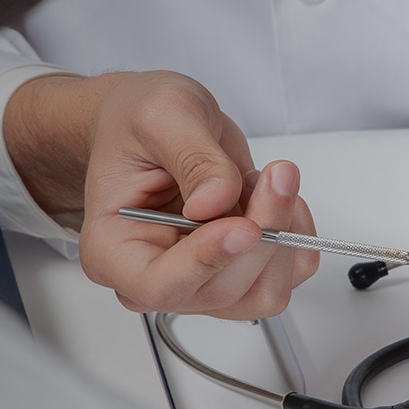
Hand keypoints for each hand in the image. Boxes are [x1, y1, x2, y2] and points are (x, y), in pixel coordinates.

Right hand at [4, 71, 317, 318]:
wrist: (154, 128)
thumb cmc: (137, 125)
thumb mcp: (161, 116)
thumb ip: (193, 158)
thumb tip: (217, 200)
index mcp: (112, 250)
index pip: (158, 285)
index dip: (206, 263)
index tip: (243, 226)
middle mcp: (156, 276)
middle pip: (220, 290)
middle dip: (262, 233)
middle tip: (277, 175)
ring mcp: (202, 279)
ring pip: (261, 292)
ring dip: (282, 233)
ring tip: (264, 181)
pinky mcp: (240, 271)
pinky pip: (288, 274)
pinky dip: (297, 233)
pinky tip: (275, 196)